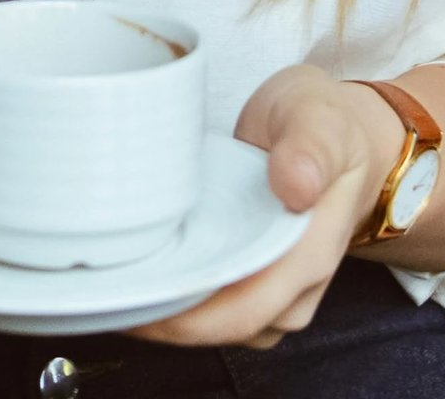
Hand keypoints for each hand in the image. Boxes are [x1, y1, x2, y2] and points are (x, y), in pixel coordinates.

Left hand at [128, 64, 400, 348]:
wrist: (338, 133)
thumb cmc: (326, 125)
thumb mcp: (318, 117)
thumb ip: (310, 147)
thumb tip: (296, 185)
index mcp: (311, 254)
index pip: (246, 311)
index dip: (186, 317)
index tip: (135, 297)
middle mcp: (294, 285)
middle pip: (222, 326)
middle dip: (163, 317)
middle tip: (107, 287)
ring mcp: (274, 286)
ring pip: (216, 321)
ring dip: (167, 307)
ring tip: (117, 278)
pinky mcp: (252, 274)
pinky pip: (214, 301)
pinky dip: (178, 291)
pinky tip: (144, 268)